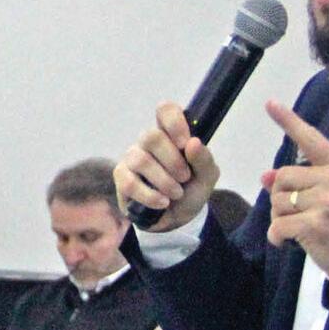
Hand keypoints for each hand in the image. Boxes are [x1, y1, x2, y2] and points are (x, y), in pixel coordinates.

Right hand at [115, 102, 221, 230]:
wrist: (177, 219)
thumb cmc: (191, 190)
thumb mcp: (207, 177)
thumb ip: (204, 159)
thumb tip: (193, 142)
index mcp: (171, 134)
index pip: (165, 110)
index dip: (174, 122)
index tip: (185, 143)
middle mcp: (148, 142)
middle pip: (151, 136)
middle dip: (172, 160)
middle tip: (185, 177)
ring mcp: (132, 158)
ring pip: (140, 160)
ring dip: (163, 181)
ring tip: (176, 193)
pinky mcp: (121, 178)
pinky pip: (130, 183)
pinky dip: (150, 196)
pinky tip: (162, 203)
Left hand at [261, 101, 328, 275]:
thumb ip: (300, 180)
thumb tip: (266, 176)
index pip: (310, 139)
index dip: (288, 121)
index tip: (270, 103)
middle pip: (282, 177)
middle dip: (281, 196)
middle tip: (300, 211)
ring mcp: (326, 202)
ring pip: (277, 202)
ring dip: (280, 217)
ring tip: (301, 225)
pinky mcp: (315, 224)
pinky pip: (277, 225)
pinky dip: (276, 236)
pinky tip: (288, 241)